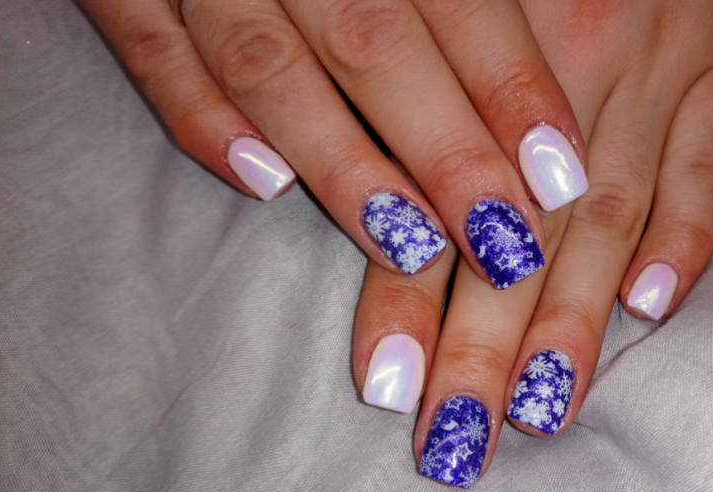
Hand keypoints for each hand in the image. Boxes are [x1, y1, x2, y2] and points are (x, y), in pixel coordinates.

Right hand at [80, 0, 588, 282]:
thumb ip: (459, 6)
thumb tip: (538, 116)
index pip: (461, 2)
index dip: (512, 89)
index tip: (561, 178)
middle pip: (375, 46)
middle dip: (445, 152)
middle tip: (504, 245)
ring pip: (268, 64)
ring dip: (342, 162)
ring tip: (410, 244)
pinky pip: (151, 50)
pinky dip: (201, 118)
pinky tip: (260, 183)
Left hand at [352, 0, 712, 486]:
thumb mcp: (459, 6)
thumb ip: (427, 102)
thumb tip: (389, 215)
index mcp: (479, 52)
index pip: (439, 201)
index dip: (410, 295)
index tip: (387, 386)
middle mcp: (563, 71)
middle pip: (519, 230)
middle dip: (483, 343)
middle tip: (454, 439)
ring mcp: (654, 70)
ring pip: (607, 213)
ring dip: (573, 319)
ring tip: (540, 409)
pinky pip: (706, 163)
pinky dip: (685, 238)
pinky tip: (654, 308)